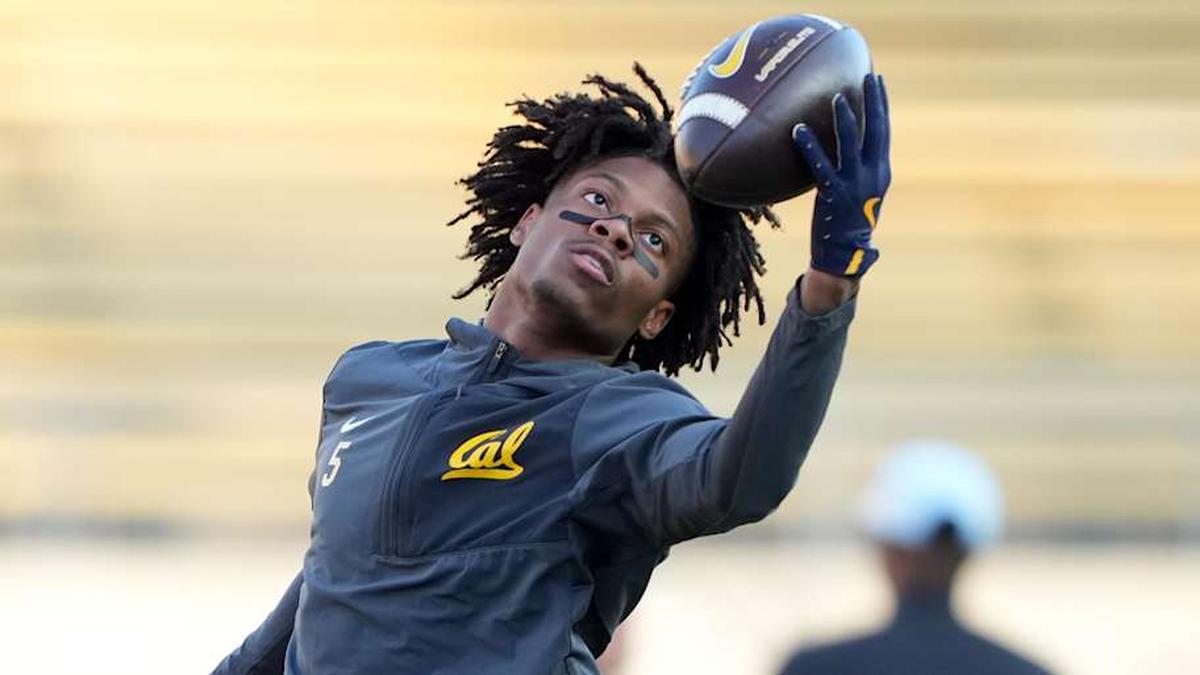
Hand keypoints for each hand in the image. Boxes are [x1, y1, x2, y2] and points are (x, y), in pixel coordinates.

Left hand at [792, 73, 889, 277]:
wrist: (846, 254)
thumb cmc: (851, 222)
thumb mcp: (863, 192)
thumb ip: (859, 167)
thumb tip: (850, 143)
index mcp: (881, 172)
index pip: (883, 132)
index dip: (881, 105)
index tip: (877, 80)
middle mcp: (872, 175)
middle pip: (875, 131)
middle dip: (872, 102)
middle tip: (867, 76)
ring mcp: (854, 185)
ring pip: (851, 145)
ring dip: (845, 119)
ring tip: (837, 97)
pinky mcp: (833, 195)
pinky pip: (821, 166)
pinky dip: (810, 147)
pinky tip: (798, 130)